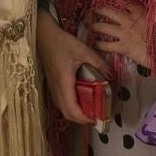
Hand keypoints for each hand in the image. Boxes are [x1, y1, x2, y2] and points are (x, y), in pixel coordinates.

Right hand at [36, 9, 106, 125]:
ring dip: (75, 113)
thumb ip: (98, 64)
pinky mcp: (52, 83)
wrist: (44, 36)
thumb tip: (111, 76)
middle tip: (96, 116)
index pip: (72, 109)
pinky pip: (61, 101)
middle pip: (67, 113)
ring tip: (90, 110)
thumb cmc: (62, 43)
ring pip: (62, 108)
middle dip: (81, 119)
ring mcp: (52, 87)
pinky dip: (71, 106)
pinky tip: (80, 98)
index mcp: (64, 83)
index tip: (96, 120)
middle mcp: (57, 89)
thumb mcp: (83, 51)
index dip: (83, 119)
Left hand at [91, 4, 150, 65]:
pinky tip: (95, 44)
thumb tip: (151, 6)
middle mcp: (128, 20)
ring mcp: (123, 33)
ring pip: (103, 27)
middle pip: (108, 11)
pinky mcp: (122, 47)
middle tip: (93, 10)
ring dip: (95, 26)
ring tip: (91, 26)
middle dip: (99, 10)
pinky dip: (99, 44)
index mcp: (139, 11)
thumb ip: (152, 11)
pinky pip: (106, 45)